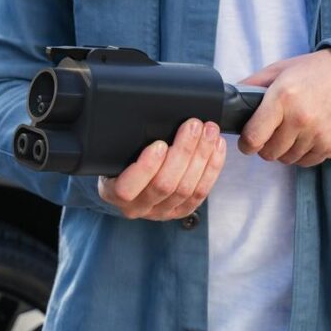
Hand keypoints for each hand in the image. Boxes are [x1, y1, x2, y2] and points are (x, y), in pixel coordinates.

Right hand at [98, 118, 226, 219]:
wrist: (128, 180)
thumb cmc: (121, 159)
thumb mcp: (114, 151)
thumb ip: (126, 143)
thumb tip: (148, 119)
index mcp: (114, 192)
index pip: (127, 188)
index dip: (146, 167)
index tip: (160, 144)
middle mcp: (138, 207)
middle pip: (165, 185)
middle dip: (183, 152)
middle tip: (194, 125)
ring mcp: (161, 211)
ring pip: (186, 188)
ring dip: (202, 157)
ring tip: (209, 132)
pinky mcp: (181, 210)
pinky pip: (201, 193)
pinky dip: (212, 168)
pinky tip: (217, 147)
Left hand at [237, 49, 330, 166]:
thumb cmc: (315, 72)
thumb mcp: (281, 69)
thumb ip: (252, 84)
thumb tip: (229, 97)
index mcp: (283, 98)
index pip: (253, 138)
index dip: (247, 143)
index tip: (248, 141)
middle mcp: (301, 119)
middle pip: (270, 154)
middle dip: (267, 146)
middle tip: (273, 133)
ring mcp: (320, 135)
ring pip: (289, 159)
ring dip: (287, 150)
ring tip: (294, 130)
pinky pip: (309, 161)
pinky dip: (306, 152)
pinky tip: (310, 135)